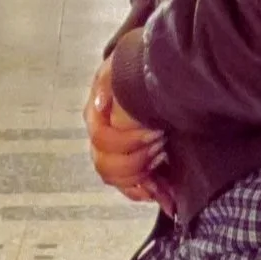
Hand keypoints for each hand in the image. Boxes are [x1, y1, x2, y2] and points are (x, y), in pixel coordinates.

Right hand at [86, 57, 170, 207]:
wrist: (153, 74)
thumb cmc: (136, 70)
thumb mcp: (122, 65)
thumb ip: (108, 81)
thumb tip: (101, 103)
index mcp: (97, 116)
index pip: (103, 139)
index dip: (130, 141)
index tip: (157, 132)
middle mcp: (101, 139)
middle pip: (106, 165)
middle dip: (137, 161)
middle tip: (162, 148)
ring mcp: (113, 155)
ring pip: (116, 180)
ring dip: (142, 177)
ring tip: (163, 162)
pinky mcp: (129, 167)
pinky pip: (129, 188)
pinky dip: (145, 192)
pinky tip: (163, 193)